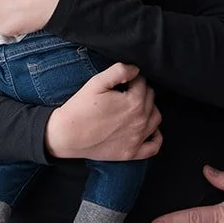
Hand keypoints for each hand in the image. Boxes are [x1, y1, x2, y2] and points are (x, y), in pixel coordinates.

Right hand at [44, 62, 161, 160]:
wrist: (67, 135)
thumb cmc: (80, 107)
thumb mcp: (96, 82)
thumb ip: (119, 71)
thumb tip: (136, 69)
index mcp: (134, 102)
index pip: (142, 82)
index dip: (132, 78)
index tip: (122, 81)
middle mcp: (141, 120)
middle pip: (151, 98)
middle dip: (140, 91)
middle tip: (125, 92)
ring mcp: (138, 138)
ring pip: (156, 118)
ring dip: (149, 109)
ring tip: (135, 107)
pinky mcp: (132, 153)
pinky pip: (154, 146)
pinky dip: (156, 136)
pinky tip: (148, 129)